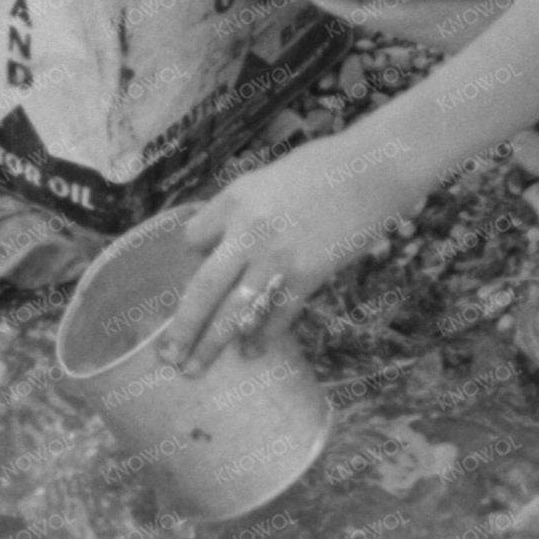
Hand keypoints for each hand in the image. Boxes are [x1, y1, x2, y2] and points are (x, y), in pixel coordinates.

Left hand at [164, 136, 421, 373]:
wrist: (371, 172)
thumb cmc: (321, 170)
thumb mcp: (265, 179)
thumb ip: (238, 211)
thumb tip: (218, 244)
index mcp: (234, 201)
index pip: (193, 240)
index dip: (192, 257)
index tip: (196, 268)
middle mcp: (248, 233)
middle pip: (202, 290)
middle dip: (182, 328)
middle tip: (167, 357)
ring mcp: (277, 258)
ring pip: (234, 313)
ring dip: (212, 345)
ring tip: (194, 369)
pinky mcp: (307, 275)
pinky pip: (277, 316)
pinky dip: (262, 337)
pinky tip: (251, 352)